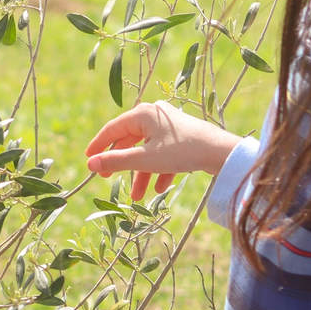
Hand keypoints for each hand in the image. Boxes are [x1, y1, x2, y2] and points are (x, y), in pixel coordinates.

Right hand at [85, 101, 240, 199]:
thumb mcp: (145, 159)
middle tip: (108, 178)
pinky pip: (163, 152)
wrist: (222, 153)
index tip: (88, 160)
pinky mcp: (182, 135)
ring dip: (141, 172)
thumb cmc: (181, 151)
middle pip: (130, 141)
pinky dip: (159, 169)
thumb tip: (90, 165)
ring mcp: (169, 125)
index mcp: (142, 114)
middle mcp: (154, 115)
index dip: (98, 146)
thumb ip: (116, 161)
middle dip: (122, 164)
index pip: (112, 130)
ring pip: (147, 150)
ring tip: (138, 196)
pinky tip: (159, 187)